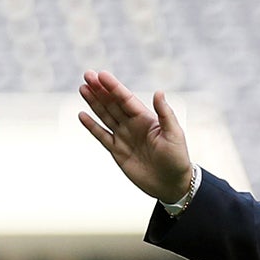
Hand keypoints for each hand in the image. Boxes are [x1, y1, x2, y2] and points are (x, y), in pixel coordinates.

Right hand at [77, 70, 194, 204]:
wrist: (171, 185)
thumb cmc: (177, 158)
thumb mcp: (174, 135)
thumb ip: (165, 114)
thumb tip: (159, 92)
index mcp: (146, 118)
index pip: (126, 99)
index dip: (114, 87)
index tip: (101, 75)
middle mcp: (133, 125)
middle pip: (113, 104)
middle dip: (100, 90)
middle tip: (87, 75)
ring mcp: (124, 137)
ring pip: (105, 116)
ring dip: (94, 103)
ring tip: (82, 88)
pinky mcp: (117, 151)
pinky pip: (102, 136)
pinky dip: (92, 126)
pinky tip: (82, 115)